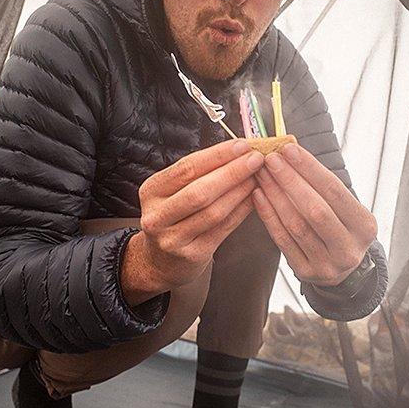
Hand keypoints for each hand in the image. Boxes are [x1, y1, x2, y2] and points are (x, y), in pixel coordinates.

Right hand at [121, 139, 263, 304]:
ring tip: (257, 177)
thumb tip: (236, 151)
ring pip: (213, 212)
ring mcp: (173, 239)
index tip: (241, 145)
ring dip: (240, 191)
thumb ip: (198, 174)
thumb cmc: (172, 219)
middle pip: (200, 191)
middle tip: (255, 159)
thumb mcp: (172, 193)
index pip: (186, 168)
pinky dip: (241, 211)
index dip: (217, 155)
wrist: (160, 262)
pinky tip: (253, 199)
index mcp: (152, 192)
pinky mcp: (192, 256)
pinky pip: (223, 229)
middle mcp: (158, 216)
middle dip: (232, 172)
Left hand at [252, 142, 376, 286]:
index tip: (289, 149)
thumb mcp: (346, 209)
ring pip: (296, 225)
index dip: (309, 168)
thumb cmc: (341, 228)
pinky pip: (282, 240)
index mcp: (364, 226)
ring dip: (275, 195)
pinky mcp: (305, 272)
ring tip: (262, 174)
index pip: (334, 191)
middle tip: (271, 159)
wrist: (342, 269)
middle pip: (314, 209)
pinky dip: (268, 215)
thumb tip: (291, 152)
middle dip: (290, 181)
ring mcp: (327, 264)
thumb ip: (323, 186)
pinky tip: (259, 196)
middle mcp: (348, 248)